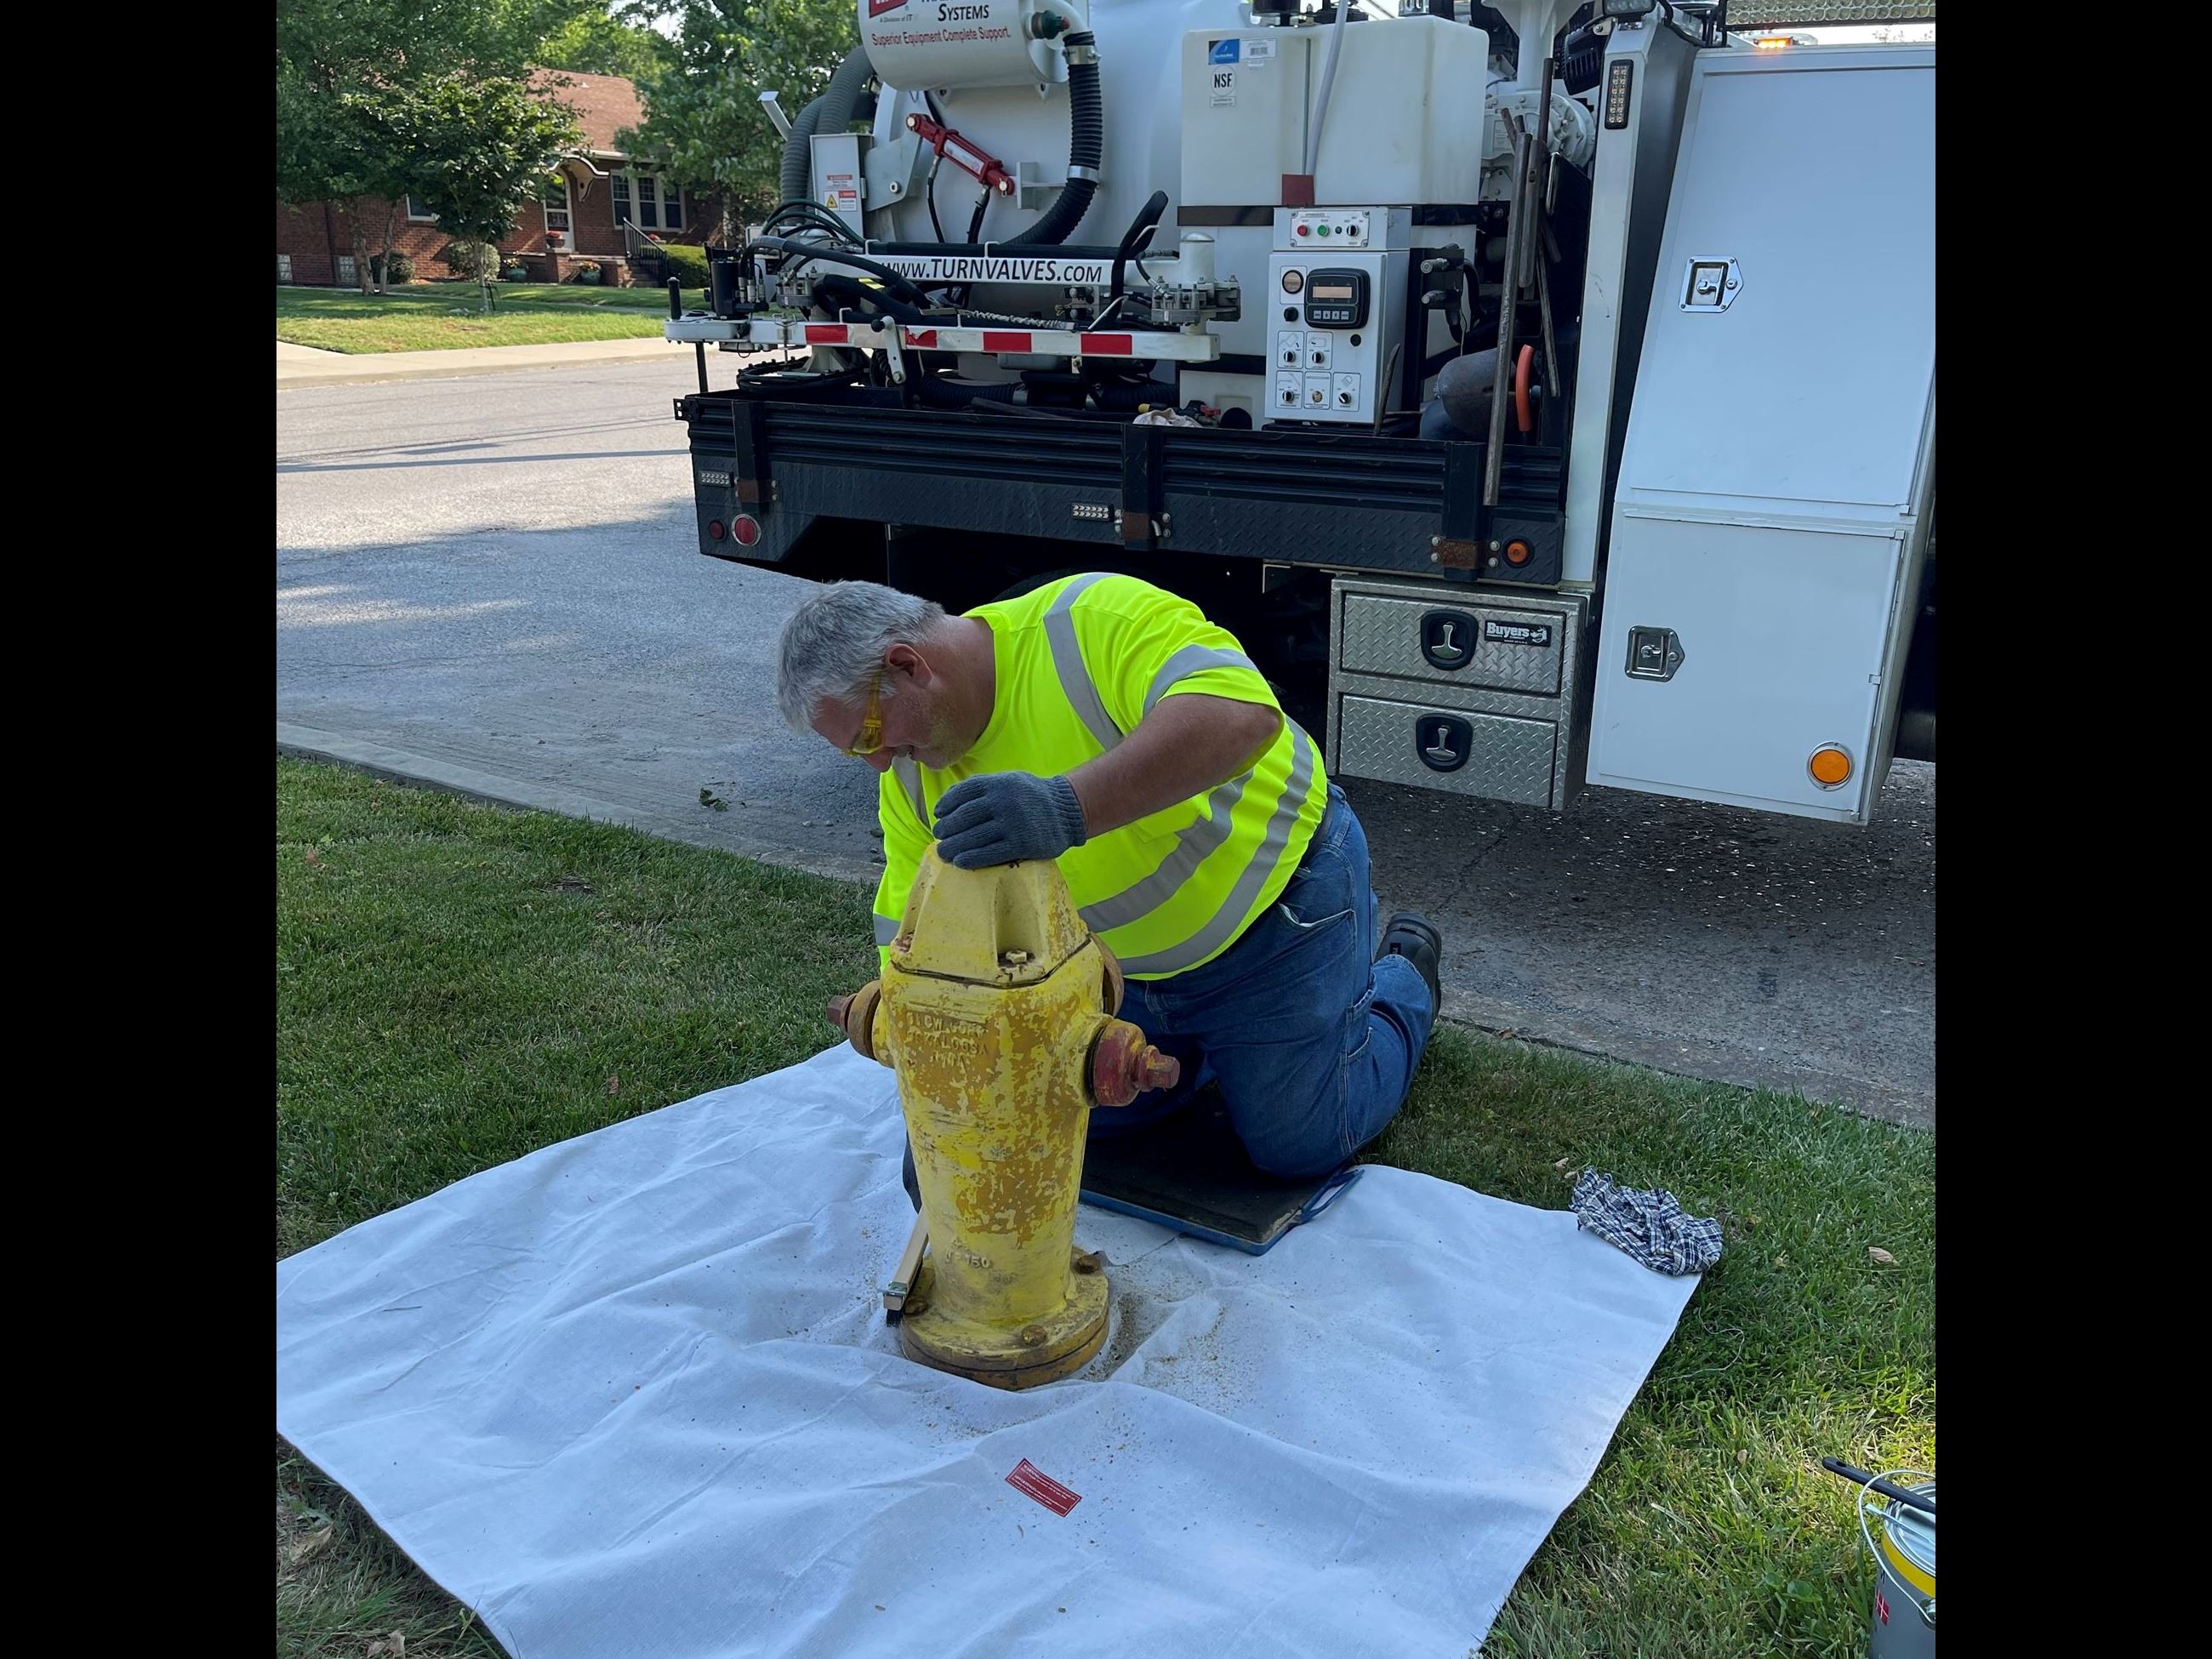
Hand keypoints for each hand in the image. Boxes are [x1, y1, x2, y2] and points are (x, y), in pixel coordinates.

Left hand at [932, 772, 1088, 868]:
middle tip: (939, 836)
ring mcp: (1013, 823)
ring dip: (953, 846)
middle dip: (947, 828)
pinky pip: (990, 853)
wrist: (1068, 810)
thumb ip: (983, 787)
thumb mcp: (1010, 781)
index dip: (946, 804)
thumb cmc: (1033, 797)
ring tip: (943, 852)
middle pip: (964, 817)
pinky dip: (971, 858)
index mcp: (998, 783)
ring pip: (973, 837)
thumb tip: (948, 800)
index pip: (963, 792)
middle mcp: (1003, 800)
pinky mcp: (1022, 844)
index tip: (938, 815)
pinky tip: (960, 861)